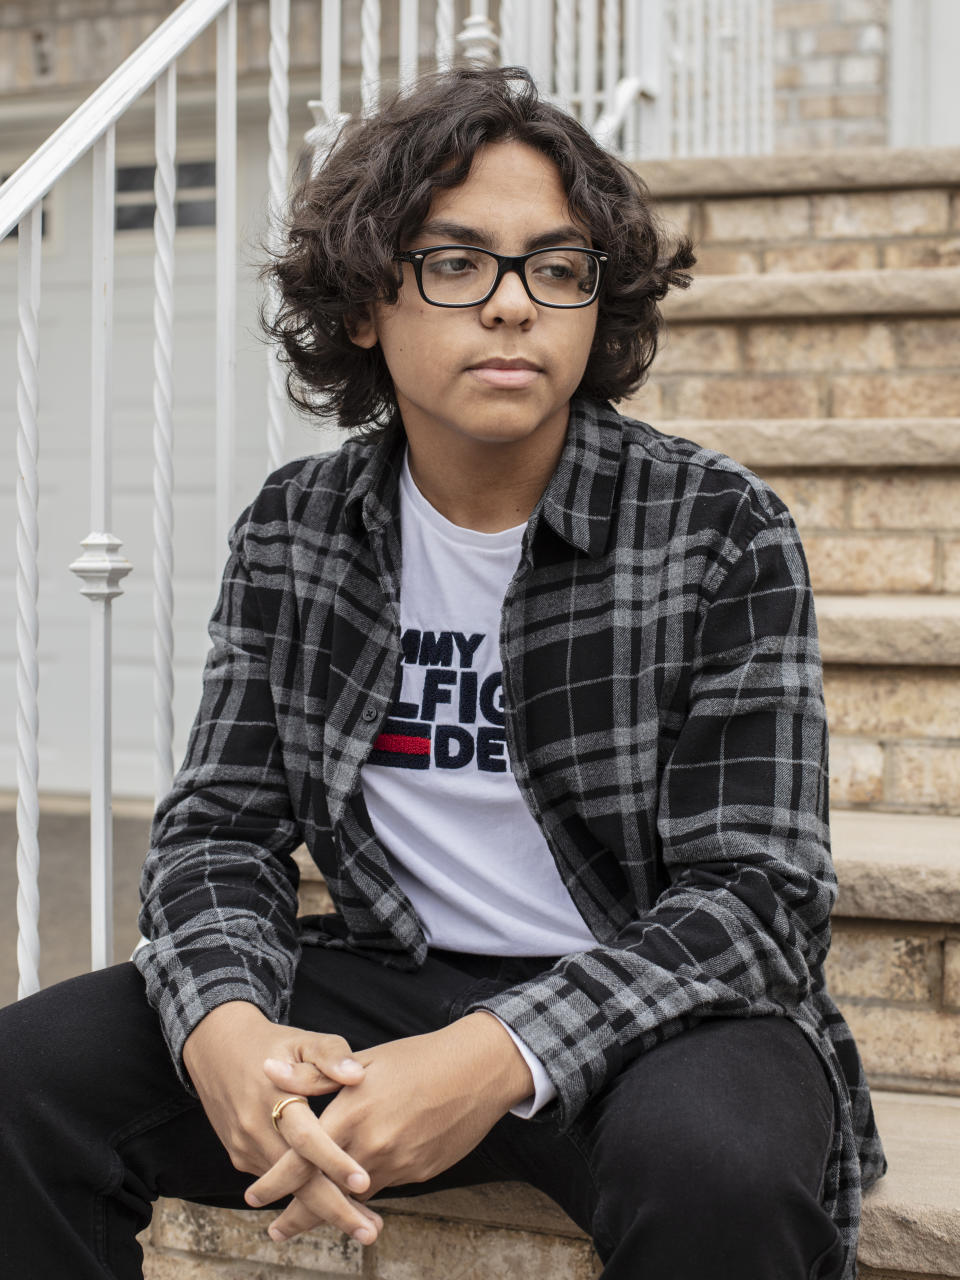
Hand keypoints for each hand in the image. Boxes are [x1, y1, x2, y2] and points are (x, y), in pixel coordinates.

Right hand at [181, 1001, 383, 1243]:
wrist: (217, 1048)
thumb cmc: (275, 1045)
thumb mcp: (304, 1040)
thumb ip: (331, 1056)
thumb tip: (356, 1075)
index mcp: (275, 1097)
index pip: (306, 1138)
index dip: (334, 1161)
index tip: (364, 1182)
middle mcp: (255, 1128)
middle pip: (296, 1179)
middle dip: (334, 1209)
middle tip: (371, 1230)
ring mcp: (244, 1146)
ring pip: (287, 1187)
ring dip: (323, 1208)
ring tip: (364, 1223)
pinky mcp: (239, 1156)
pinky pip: (276, 1179)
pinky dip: (303, 1193)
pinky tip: (335, 1203)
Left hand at [245, 1011, 533, 1242]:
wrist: (478, 1071)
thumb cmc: (417, 1058)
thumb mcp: (364, 1061)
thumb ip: (313, 1075)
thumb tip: (269, 1071)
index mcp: (352, 1114)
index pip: (302, 1159)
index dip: (274, 1183)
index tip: (252, 1198)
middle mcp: (371, 1146)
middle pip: (323, 1192)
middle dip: (297, 1216)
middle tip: (276, 1231)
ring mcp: (397, 1163)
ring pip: (353, 1196)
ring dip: (330, 1208)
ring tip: (307, 1218)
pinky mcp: (418, 1172)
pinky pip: (382, 1186)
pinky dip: (364, 1191)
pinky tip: (357, 1190)